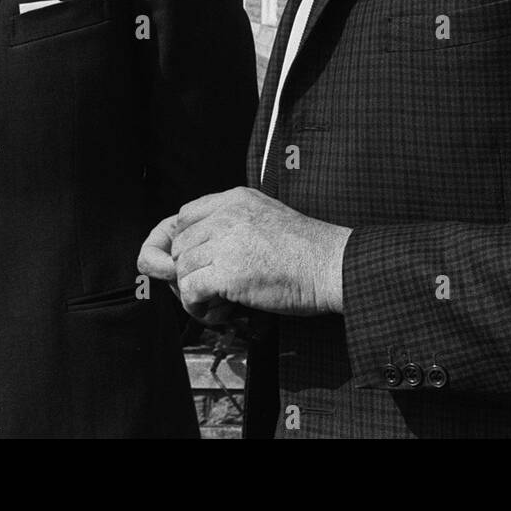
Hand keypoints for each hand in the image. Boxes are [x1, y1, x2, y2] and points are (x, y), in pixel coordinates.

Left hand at [138, 188, 349, 320]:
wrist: (331, 266)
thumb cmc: (307, 250)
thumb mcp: (266, 217)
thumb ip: (234, 224)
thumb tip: (202, 251)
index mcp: (235, 198)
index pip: (185, 215)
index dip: (182, 243)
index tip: (190, 265)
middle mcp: (226, 215)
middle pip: (179, 245)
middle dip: (187, 273)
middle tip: (210, 292)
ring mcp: (225, 242)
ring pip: (181, 270)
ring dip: (194, 293)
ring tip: (219, 304)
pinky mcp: (227, 272)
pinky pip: (190, 291)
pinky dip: (197, 307)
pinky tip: (220, 312)